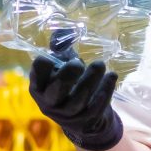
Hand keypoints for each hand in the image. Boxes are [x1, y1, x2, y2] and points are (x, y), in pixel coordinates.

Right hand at [28, 30, 122, 150]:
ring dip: (90, 81)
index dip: (43, 66)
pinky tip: (112, 76)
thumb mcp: (63, 66)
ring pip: (78, 100)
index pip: (37, 74)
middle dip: (67, 76)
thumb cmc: (70, 84)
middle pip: (56, 91)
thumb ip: (62, 49)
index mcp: (40, 86)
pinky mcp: (86, 120)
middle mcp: (50, 102)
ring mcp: (67, 114)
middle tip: (78, 63)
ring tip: (100, 65)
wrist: (82, 117)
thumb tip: (64, 30)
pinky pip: (95, 107)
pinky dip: (105, 91)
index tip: (53, 56)